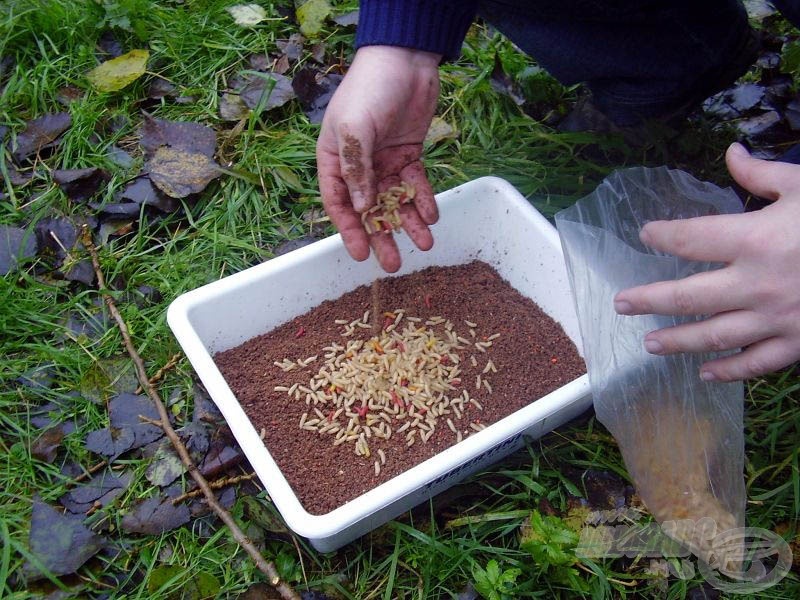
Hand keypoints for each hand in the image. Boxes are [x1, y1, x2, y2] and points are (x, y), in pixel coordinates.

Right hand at [317, 46, 440, 271]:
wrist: (405, 59)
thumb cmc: (369, 89)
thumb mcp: (355, 129)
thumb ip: (356, 169)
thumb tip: (360, 208)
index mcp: (334, 159)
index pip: (339, 203)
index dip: (349, 231)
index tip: (361, 254)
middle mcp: (358, 165)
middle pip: (369, 210)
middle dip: (382, 236)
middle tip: (393, 264)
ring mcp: (385, 161)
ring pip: (396, 201)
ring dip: (409, 223)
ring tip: (424, 245)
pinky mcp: (409, 155)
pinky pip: (416, 184)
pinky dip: (424, 200)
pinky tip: (432, 217)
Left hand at [614, 142, 799, 380]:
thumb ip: (761, 175)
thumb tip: (730, 151)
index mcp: (756, 238)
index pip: (690, 238)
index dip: (662, 235)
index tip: (645, 234)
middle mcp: (757, 283)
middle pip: (688, 296)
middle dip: (651, 299)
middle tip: (622, 304)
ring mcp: (777, 318)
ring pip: (714, 336)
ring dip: (678, 340)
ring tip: (650, 344)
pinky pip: (758, 363)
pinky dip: (731, 370)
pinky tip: (707, 373)